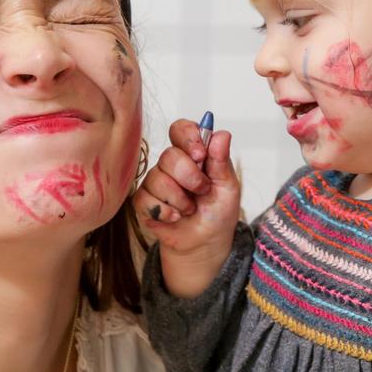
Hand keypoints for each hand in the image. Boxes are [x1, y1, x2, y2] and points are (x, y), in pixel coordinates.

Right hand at [134, 119, 241, 297]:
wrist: (205, 242)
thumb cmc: (217, 212)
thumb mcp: (228, 187)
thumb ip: (221, 161)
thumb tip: (222, 135)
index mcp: (192, 154)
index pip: (180, 129)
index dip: (188, 137)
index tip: (201, 155)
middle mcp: (171, 164)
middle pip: (169, 155)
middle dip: (190, 177)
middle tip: (202, 190)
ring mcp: (155, 182)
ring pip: (157, 179)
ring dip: (180, 200)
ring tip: (190, 209)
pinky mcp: (143, 201)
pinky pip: (146, 199)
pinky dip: (166, 212)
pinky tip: (176, 217)